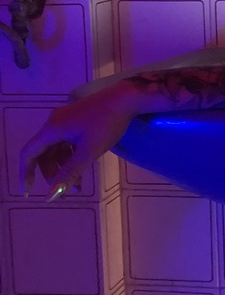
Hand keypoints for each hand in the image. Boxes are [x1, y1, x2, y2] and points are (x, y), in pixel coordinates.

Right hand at [19, 81, 140, 200]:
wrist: (128, 98)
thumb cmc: (107, 123)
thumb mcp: (88, 152)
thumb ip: (69, 174)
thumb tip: (51, 195)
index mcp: (52, 129)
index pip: (29, 154)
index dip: (25, 174)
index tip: (27, 192)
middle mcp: (54, 123)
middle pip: (44, 154)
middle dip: (52, 174)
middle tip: (64, 191)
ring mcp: (66, 120)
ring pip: (57, 150)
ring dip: (64, 168)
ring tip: (79, 185)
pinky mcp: (78, 120)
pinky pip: (67, 143)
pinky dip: (72, 158)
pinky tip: (83, 169)